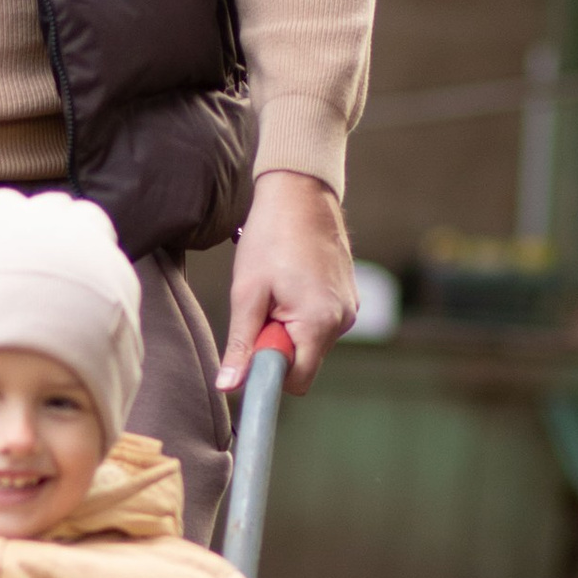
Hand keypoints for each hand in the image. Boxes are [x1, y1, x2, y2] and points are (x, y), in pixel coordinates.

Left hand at [218, 168, 355, 391]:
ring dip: (287, 326)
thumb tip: (228, 386)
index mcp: (320, 322)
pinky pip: (319, 322)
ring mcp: (349, 308)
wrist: (300, 191)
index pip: (297, 380)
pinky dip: (300, 313)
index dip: (269, 370)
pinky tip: (290, 282)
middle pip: (303, 361)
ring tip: (276, 288)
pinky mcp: (348, 297)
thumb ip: (240, 344)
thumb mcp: (247, 292)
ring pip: (310, 341)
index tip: (251, 345)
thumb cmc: (271, 235)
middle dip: (276, 344)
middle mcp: (343, 320)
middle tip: (261, 306)